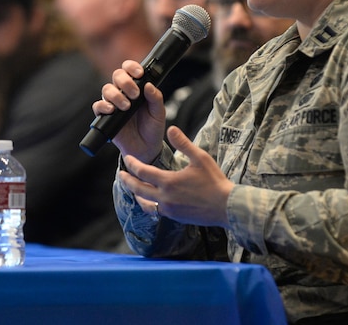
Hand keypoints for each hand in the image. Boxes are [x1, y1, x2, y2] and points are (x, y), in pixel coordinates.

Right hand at [91, 60, 165, 163]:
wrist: (146, 148)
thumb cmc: (152, 128)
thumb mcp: (159, 112)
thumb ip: (156, 98)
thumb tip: (148, 85)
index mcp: (136, 87)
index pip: (129, 70)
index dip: (132, 67)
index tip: (139, 74)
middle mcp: (123, 92)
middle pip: (117, 76)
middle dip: (125, 81)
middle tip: (135, 94)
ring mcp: (113, 104)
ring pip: (107, 89)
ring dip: (116, 95)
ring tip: (126, 106)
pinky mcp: (105, 117)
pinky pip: (98, 106)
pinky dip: (103, 106)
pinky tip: (112, 110)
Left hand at [119, 125, 233, 227]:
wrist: (226, 206)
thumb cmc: (215, 181)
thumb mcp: (200, 158)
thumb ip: (183, 143)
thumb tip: (171, 129)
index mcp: (169, 181)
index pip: (143, 171)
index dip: (133, 164)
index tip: (127, 158)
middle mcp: (165, 198)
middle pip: (138, 189)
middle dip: (127, 181)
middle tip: (121, 174)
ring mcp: (169, 210)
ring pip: (145, 203)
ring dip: (137, 195)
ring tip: (133, 188)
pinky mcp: (174, 217)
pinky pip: (155, 211)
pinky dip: (149, 204)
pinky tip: (150, 200)